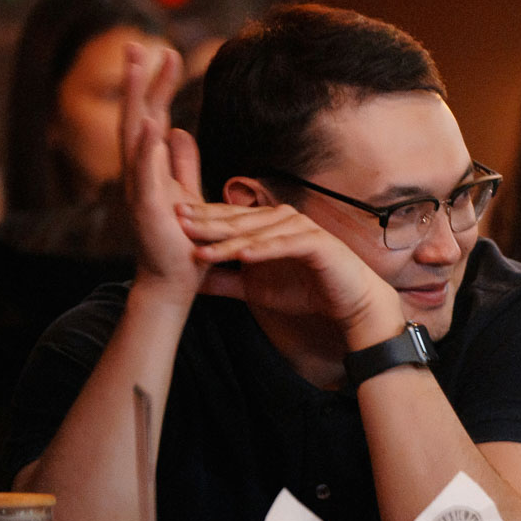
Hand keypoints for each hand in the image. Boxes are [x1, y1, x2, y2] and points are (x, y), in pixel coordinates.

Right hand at [121, 44, 204, 298]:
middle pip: (136, 117)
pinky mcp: (148, 209)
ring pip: (134, 136)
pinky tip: (152, 121)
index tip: (167, 52)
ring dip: (135, 99)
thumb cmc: (181, 242)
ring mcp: (139, 189)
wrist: (174, 284)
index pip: (152, 116)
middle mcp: (139, 174)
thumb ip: (182, 164)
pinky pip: (146, 173)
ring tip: (136, 65)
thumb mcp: (186, 194)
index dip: (158, 85)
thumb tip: (178, 130)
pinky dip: (147, 147)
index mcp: (151, 168)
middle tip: (137, 42)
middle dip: (137, 80)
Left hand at [177, 201, 400, 343]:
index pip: (228, 219)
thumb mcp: (255, 288)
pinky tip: (244, 255)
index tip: (170, 220)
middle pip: (238, 220)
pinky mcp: (316, 243)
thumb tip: (189, 282)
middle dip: (207, 222)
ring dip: (229, 239)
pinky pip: (285, 244)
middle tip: (177, 222)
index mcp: (266, 225)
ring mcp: (300, 228)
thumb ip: (225, 281)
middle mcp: (282, 220)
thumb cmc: (306, 289)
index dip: (201, 219)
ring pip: (258, 232)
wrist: (349, 301)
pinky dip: (264, 249)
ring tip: (203, 247)